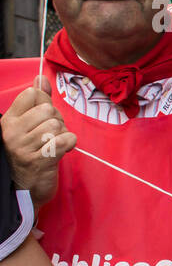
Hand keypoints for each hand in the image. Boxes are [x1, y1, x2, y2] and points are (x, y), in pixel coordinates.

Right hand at [1, 76, 75, 207]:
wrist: (27, 188)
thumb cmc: (32, 153)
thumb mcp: (30, 125)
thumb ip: (38, 101)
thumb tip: (41, 78)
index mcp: (9, 120)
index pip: (32, 93)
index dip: (45, 103)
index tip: (43, 119)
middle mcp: (12, 132)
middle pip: (49, 110)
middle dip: (56, 122)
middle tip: (50, 136)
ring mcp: (24, 146)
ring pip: (57, 125)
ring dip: (62, 135)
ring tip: (52, 145)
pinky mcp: (40, 160)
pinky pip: (66, 140)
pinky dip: (69, 144)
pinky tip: (60, 151)